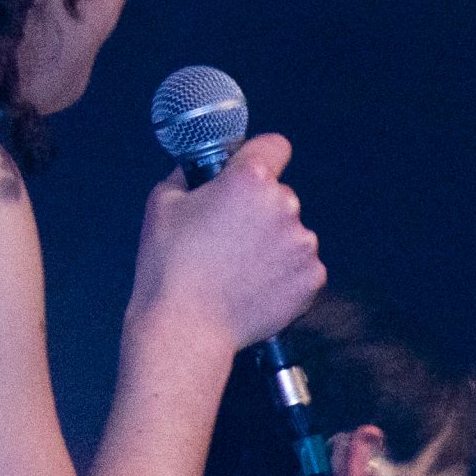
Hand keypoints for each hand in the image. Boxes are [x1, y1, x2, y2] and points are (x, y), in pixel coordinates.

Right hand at [130, 133, 324, 356]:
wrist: (186, 329)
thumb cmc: (169, 267)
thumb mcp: (163, 203)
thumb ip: (188, 175)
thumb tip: (199, 169)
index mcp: (250, 179)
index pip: (274, 146)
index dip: (260, 157)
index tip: (249, 174)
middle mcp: (285, 205)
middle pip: (280, 196)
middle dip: (260, 210)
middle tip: (229, 237)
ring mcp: (303, 244)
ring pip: (292, 233)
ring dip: (273, 244)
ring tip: (239, 269)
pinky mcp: (312, 278)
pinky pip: (301, 267)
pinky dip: (284, 275)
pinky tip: (254, 287)